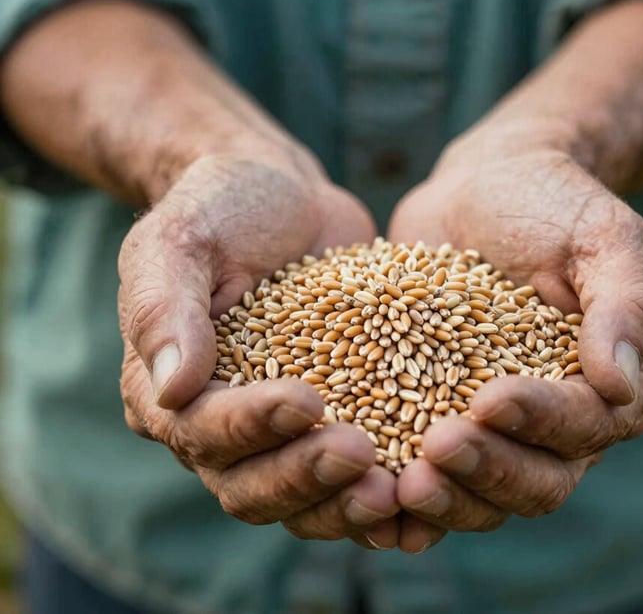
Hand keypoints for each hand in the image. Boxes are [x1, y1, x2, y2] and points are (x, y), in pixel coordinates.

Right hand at [118, 153, 399, 546]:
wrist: (282, 197)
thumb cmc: (220, 209)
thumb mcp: (181, 241)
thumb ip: (165, 309)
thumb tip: (173, 389)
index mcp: (168, 391)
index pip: (202, 431)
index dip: (251, 427)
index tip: (306, 400)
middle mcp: (219, 425)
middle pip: (251, 484)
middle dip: (305, 475)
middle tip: (362, 454)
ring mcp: (278, 430)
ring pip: (301, 497)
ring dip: (344, 502)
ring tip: (397, 490)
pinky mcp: (334, 417)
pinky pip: (349, 472)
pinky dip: (380, 488)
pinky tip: (420, 486)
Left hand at [387, 122, 642, 550]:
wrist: (483, 187)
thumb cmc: (552, 204)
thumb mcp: (603, 237)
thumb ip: (625, 304)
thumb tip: (621, 383)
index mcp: (603, 387)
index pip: (582, 425)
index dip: (539, 421)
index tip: (489, 399)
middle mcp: (552, 421)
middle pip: (534, 479)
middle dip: (487, 470)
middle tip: (435, 449)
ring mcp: (491, 425)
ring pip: (481, 491)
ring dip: (446, 496)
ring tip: (398, 484)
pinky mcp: (436, 411)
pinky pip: (426, 467)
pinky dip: (404, 493)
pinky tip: (371, 495)